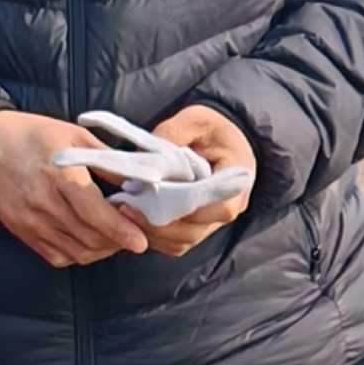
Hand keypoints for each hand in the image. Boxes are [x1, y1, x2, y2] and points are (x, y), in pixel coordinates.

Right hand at [0, 110, 151, 266]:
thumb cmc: (33, 135)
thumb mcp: (75, 136)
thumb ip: (108, 160)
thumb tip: (141, 179)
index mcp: (59, 177)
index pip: (94, 213)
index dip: (120, 231)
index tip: (140, 242)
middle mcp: (44, 204)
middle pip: (89, 238)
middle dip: (117, 241)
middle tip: (132, 233)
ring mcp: (31, 222)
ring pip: (77, 252)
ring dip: (101, 250)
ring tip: (113, 237)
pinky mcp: (23, 232)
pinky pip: (57, 256)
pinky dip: (78, 254)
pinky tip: (86, 239)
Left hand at [136, 106, 255, 257]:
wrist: (221, 140)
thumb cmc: (210, 129)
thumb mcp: (195, 119)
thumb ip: (173, 132)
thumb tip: (145, 155)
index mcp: (237, 180)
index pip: (213, 207)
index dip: (178, 206)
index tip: (145, 197)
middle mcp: (230, 208)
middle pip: (192, 230)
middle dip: (156, 222)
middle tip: (126, 206)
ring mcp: (214, 223)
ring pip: (181, 242)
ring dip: (152, 232)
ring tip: (126, 211)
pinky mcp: (198, 229)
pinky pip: (175, 244)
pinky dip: (154, 237)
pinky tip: (135, 218)